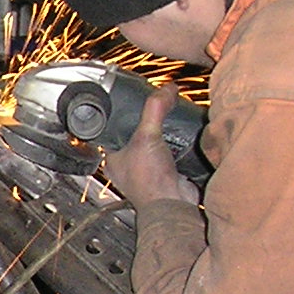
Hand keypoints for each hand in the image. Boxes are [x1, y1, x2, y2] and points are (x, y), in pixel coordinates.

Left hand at [103, 87, 200, 206]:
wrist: (172, 205)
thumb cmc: (150, 180)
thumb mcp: (148, 135)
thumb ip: (155, 109)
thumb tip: (166, 89)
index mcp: (113, 158)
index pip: (112, 130)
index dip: (122, 116)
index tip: (133, 103)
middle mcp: (127, 166)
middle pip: (135, 137)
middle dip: (147, 124)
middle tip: (156, 110)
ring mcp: (146, 171)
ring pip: (152, 146)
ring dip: (162, 135)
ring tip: (169, 120)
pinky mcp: (164, 175)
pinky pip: (169, 155)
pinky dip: (175, 146)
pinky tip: (181, 137)